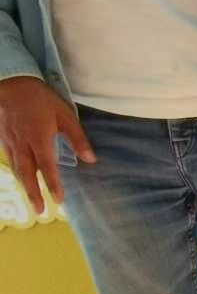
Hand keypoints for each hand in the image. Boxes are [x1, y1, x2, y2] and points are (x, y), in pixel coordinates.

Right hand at [0, 76, 95, 213]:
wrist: (10, 82)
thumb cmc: (41, 99)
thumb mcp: (65, 115)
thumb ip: (77, 138)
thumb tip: (91, 160)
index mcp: (39, 139)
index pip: (47, 166)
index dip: (52, 184)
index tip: (59, 200)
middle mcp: (22, 144)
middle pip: (27, 173)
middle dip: (33, 193)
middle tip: (40, 211)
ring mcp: (10, 141)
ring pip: (16, 169)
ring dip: (24, 187)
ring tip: (31, 202)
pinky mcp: (2, 138)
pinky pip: (9, 159)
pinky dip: (16, 173)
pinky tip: (20, 179)